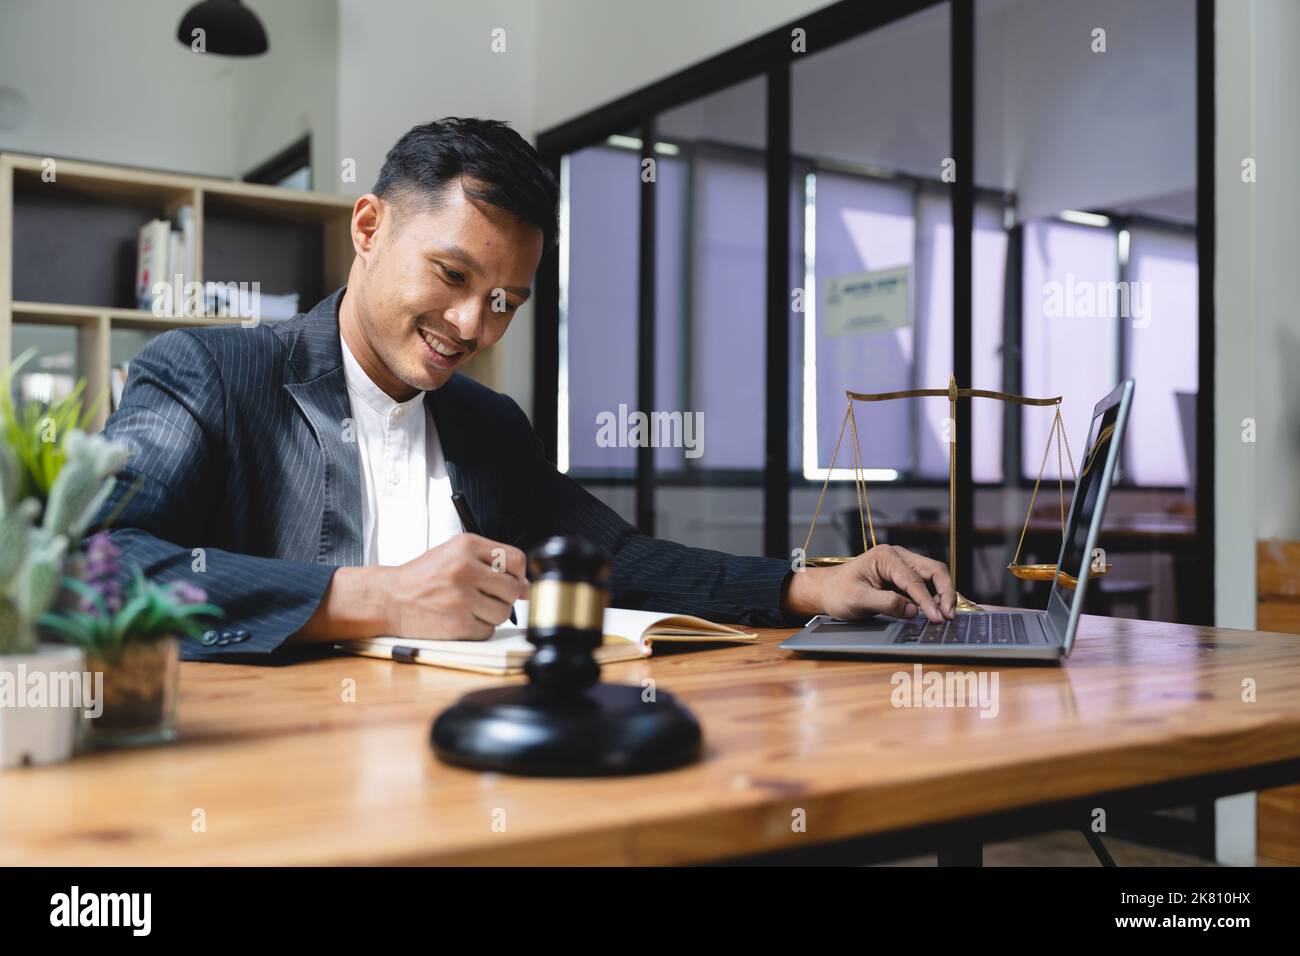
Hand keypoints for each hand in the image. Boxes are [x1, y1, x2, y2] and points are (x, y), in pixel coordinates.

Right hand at [381, 534, 528, 639]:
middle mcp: (464, 568)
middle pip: (512, 588)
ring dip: (491, 614)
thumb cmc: (423, 577)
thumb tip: (526, 587)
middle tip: (484, 596)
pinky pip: (488, 630)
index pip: (516, 559)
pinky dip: (479, 628)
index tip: (508, 580)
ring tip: (470, 607)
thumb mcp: (456, 556)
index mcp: (466, 545)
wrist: (390, 598)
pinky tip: (461, 618)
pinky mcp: (457, 622)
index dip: (516, 573)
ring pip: (503, 612)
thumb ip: (492, 566)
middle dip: (503, 596)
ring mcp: (461, 597)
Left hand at [784, 544, 955, 622]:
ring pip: (934, 576)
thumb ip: (886, 603)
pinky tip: (936, 611)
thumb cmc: (837, 592)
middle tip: (949, 616)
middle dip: (945, 592)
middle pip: (934, 570)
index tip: (937, 618)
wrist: (826, 590)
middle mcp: (897, 556)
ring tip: (945, 616)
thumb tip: (913, 610)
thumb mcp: (857, 600)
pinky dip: (934, 597)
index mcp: (885, 557)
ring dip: (943, 594)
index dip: (928, 601)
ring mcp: (903, 565)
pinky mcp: (904, 577)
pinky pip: (926, 584)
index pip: (914, 579)